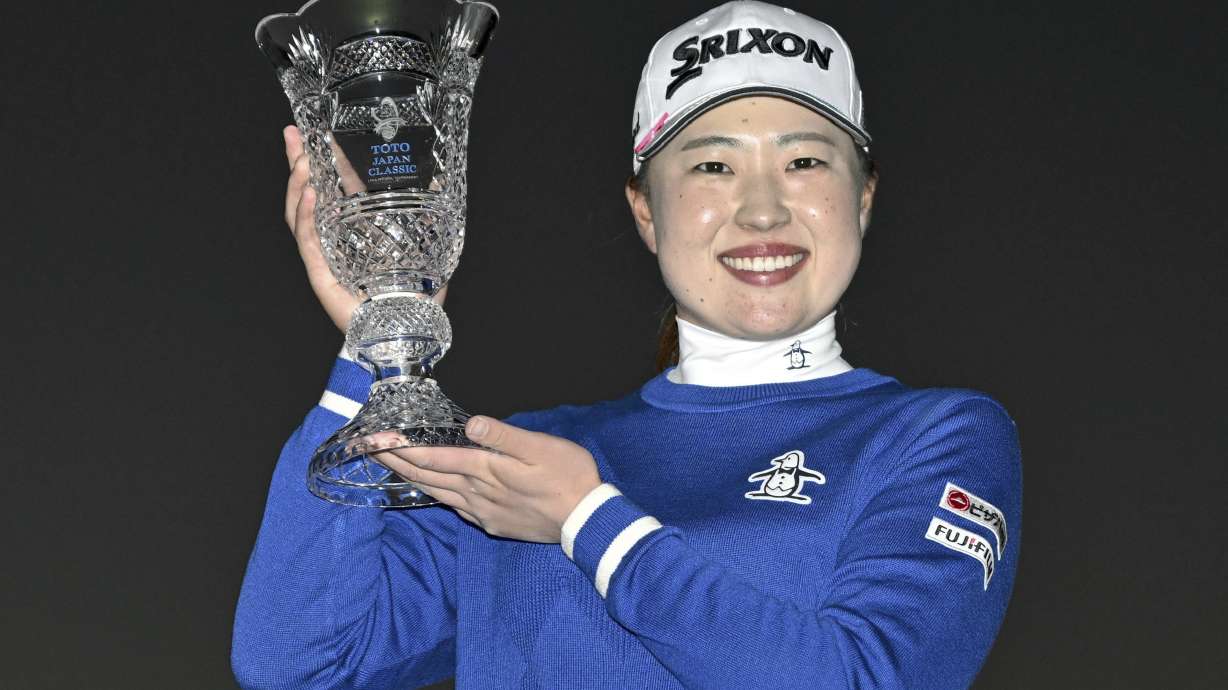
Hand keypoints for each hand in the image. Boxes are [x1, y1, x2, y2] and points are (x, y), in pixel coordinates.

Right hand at [282, 124, 447, 332]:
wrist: (409, 330)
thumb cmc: (416, 295)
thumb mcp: (428, 243)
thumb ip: (430, 212)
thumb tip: (437, 178)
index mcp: (354, 229)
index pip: (333, 186)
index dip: (321, 160)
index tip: (314, 131)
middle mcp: (335, 238)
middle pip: (307, 194)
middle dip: (297, 163)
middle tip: (293, 133)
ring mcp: (326, 256)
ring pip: (300, 215)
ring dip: (299, 185)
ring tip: (303, 160)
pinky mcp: (322, 275)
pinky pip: (309, 242)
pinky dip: (307, 217)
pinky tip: (311, 194)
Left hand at [365, 417, 602, 542]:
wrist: (585, 520)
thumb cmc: (568, 476)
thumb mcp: (541, 447)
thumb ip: (503, 436)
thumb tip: (470, 424)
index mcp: (485, 469)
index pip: (433, 457)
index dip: (402, 448)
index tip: (375, 438)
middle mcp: (476, 492)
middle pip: (427, 477)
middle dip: (396, 462)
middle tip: (369, 450)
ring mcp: (483, 511)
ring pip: (437, 494)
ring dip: (411, 479)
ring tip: (390, 468)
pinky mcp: (493, 523)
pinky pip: (456, 508)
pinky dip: (436, 497)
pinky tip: (433, 493)